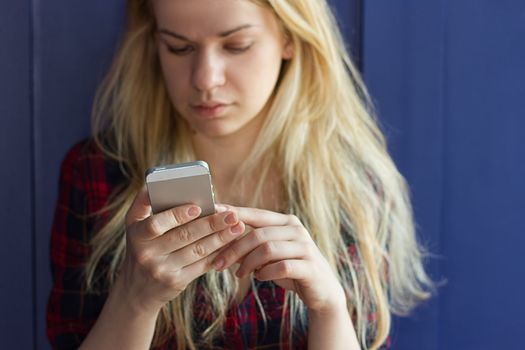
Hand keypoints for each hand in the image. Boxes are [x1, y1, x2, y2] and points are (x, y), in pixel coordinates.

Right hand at [118, 187, 245, 314]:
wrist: (137, 290)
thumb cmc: (141, 247)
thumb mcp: (134, 226)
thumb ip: (144, 202)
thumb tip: (156, 179)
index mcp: (137, 234)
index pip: (156, 224)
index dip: (178, 215)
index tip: (198, 207)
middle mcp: (147, 253)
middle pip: (184, 236)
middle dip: (211, 224)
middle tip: (232, 214)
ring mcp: (162, 270)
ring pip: (197, 251)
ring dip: (221, 238)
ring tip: (238, 227)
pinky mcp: (176, 282)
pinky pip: (201, 265)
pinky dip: (218, 253)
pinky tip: (231, 243)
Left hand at [212, 206, 345, 312]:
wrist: (321, 291)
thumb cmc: (289, 269)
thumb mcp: (269, 254)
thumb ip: (251, 244)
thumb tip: (219, 239)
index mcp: (286, 222)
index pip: (256, 214)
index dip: (235, 213)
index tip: (214, 212)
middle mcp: (297, 230)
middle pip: (259, 234)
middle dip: (235, 249)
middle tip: (218, 263)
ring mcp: (305, 247)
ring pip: (268, 249)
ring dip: (248, 263)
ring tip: (239, 274)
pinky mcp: (310, 266)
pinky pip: (281, 267)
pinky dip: (266, 273)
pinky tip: (259, 277)